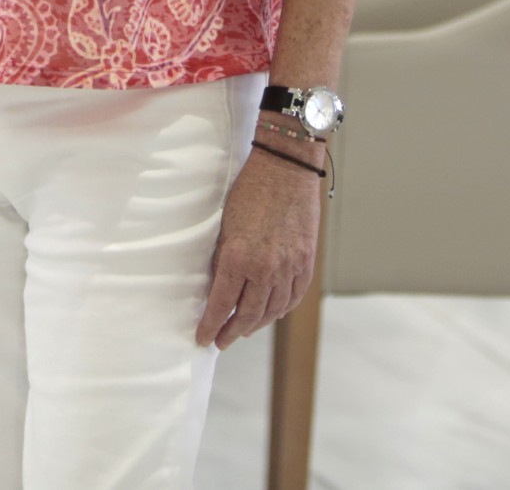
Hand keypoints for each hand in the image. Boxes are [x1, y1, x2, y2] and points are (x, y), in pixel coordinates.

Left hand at [195, 138, 324, 349]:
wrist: (285, 168)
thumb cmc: (249, 190)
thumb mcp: (224, 225)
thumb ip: (222, 258)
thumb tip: (218, 286)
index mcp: (238, 257)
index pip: (222, 304)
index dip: (211, 325)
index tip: (202, 338)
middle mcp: (265, 268)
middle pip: (248, 315)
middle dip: (231, 332)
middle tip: (221, 341)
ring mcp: (289, 267)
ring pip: (272, 311)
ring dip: (256, 325)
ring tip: (243, 330)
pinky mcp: (306, 262)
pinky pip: (293, 297)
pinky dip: (281, 309)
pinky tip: (271, 313)